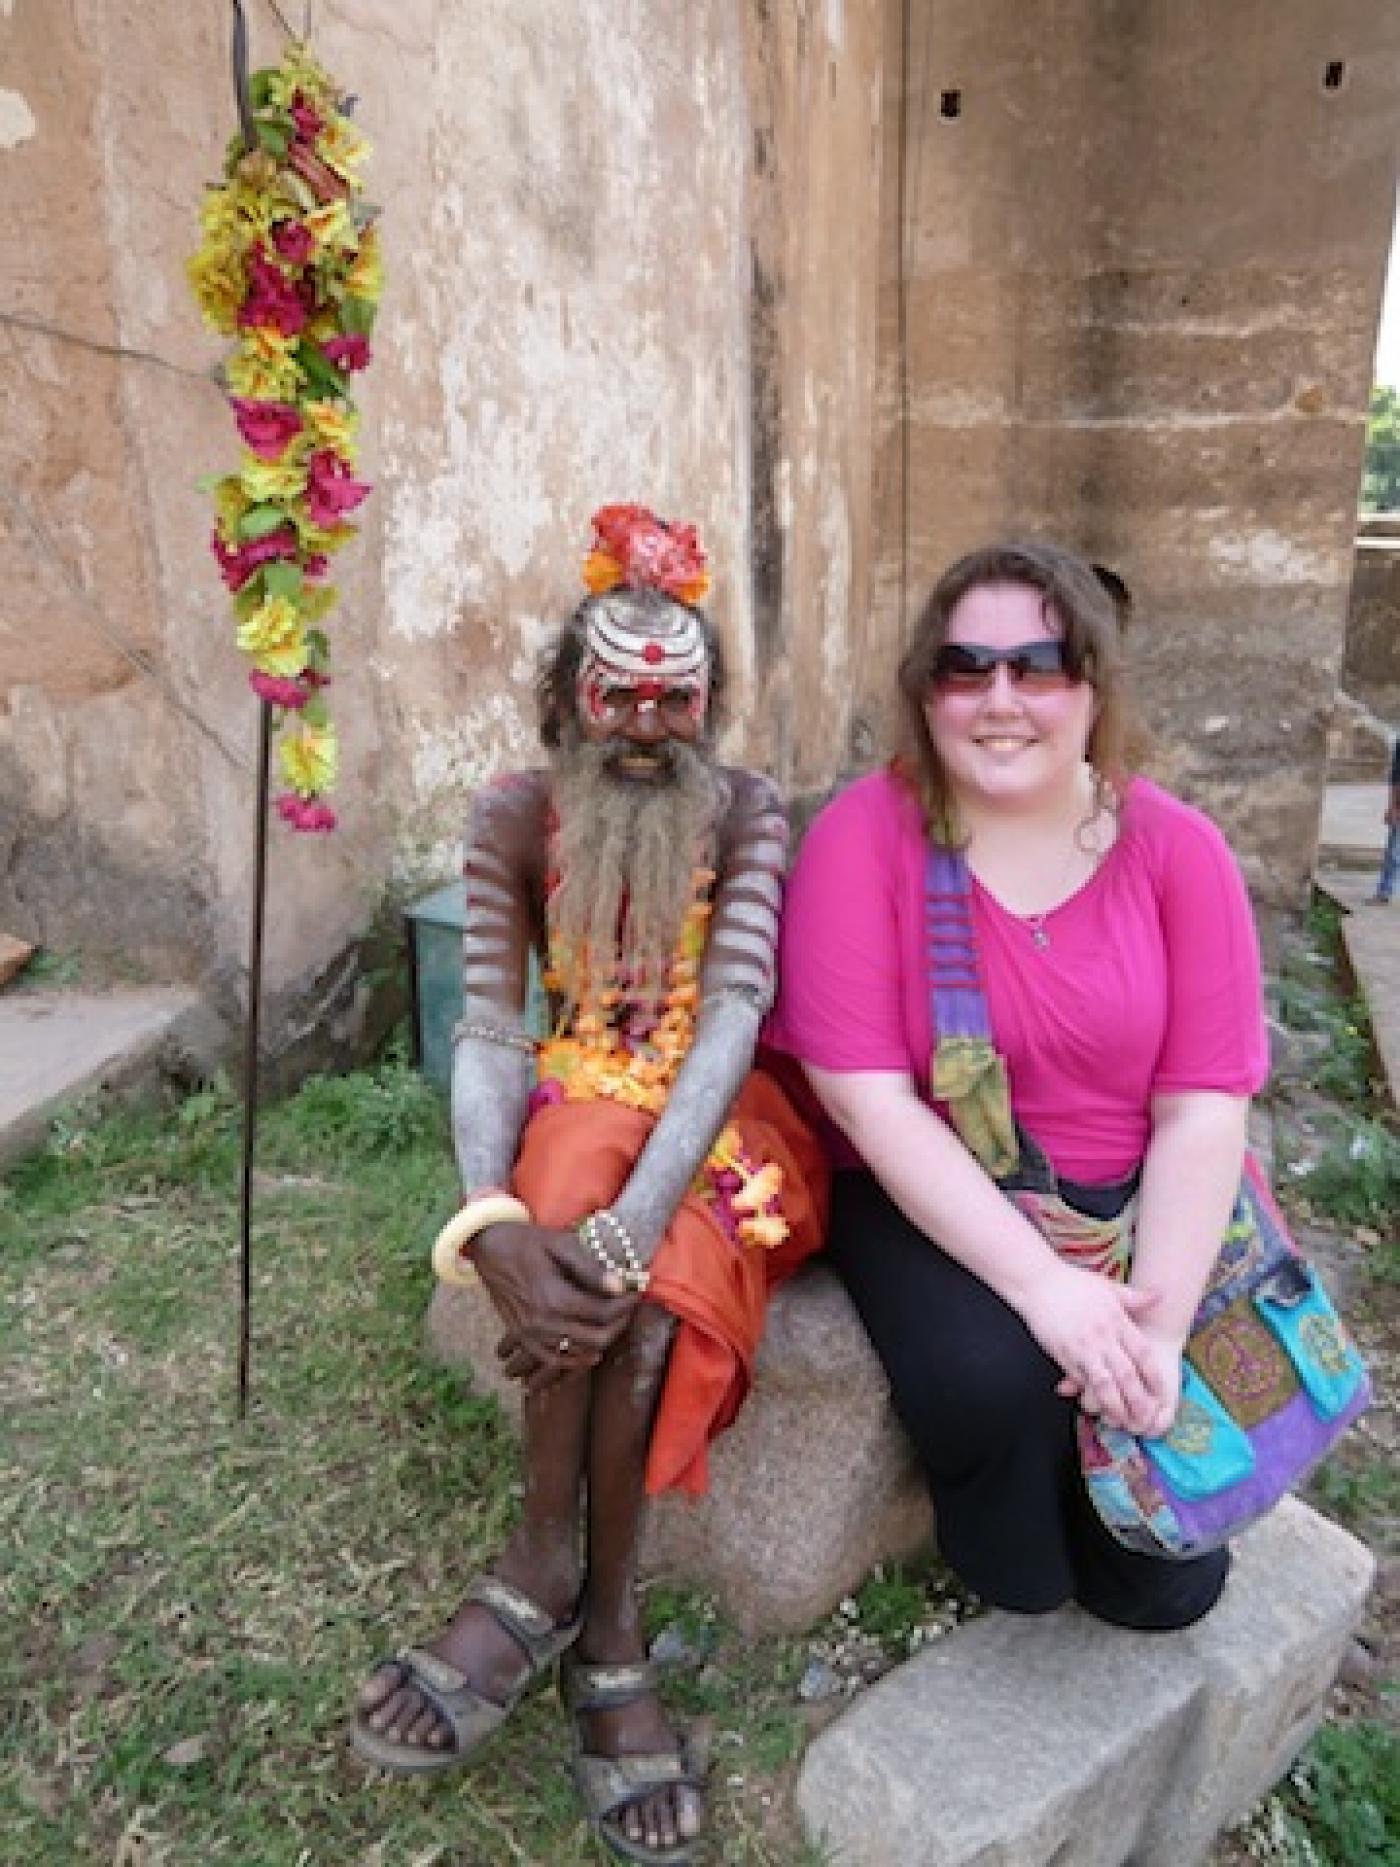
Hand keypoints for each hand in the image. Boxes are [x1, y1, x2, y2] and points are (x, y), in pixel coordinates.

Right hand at [473, 1221, 637, 1388]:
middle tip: (628, 1308)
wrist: (489, 1248)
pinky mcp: (523, 1338)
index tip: (636, 1292)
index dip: (626, 1305)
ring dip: (601, 1341)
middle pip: (596, 1339)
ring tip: (614, 1322)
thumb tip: (620, 1286)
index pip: (603, 1313)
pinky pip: (554, 1361)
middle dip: (619, 1324)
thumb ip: (591, 1268)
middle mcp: (543, 1322)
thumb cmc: (528, 1241)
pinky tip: (591, 1352)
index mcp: (554, 1297)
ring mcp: (531, 1334)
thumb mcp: (561, 1244)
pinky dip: (576, 1361)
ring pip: (578, 1354)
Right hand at [1019, 1263, 1171, 1436]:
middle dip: (1139, 1400)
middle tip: (1148, 1419)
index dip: (1153, 1376)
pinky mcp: (1063, 1355)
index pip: (1142, 1353)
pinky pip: (1080, 1381)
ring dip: (1115, 1405)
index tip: (1160, 1393)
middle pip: (1126, 1374)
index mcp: (1116, 1320)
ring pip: (1104, 1383)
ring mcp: (1082, 1348)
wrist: (1037, 1282)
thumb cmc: (1072, 1283)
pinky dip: (1090, 1396)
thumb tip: (1162, 1295)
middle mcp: (1102, 1337)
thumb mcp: (1107, 1286)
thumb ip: (1135, 1297)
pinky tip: (1096, 1409)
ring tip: (1123, 1421)